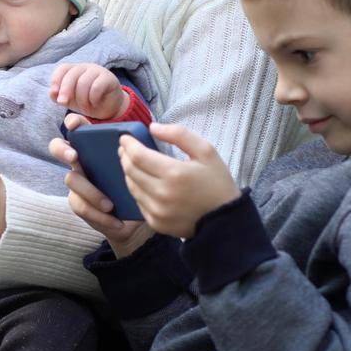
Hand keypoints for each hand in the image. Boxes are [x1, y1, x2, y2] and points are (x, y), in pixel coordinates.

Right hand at [49, 113, 152, 256]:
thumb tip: (151, 134)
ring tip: (109, 205)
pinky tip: (116, 221)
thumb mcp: (140, 165)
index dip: (73, 122)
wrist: (137, 215)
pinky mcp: (78, 201)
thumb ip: (138, 150)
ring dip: (90, 192)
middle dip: (63, 149)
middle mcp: (80, 159)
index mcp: (94, 145)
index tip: (76, 125)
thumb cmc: (138, 182)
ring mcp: (77, 180)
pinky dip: (99, 215)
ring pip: (71, 179)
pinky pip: (80, 205)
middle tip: (74, 156)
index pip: (76, 126)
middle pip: (58, 147)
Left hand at [50, 62, 128, 119]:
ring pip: (83, 82)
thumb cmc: (87, 102)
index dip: (56, 80)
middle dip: (65, 90)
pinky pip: (96, 86)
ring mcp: (97, 71)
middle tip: (63, 103)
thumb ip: (69, 115)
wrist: (109, 106)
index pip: (62, 68)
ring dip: (82, 99)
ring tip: (86, 107)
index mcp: (73, 70)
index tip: (54, 94)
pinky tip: (95, 103)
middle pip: (72, 74)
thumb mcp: (74, 107)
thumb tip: (70, 124)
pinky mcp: (108, 78)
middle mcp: (85, 67)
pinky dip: (93, 98)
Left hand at [120, 122, 240, 238]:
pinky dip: (137, 189)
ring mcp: (157, 211)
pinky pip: (138, 202)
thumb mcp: (206, 151)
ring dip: (129, 172)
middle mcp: (162, 194)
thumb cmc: (217, 182)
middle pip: (130, 170)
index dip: (128, 144)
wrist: (225, 220)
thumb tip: (153, 127)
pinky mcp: (156, 223)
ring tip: (132, 162)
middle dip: (124, 156)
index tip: (125, 137)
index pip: (138, 156)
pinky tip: (142, 182)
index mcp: (174, 174)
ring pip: (131, 186)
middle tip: (125, 148)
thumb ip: (179, 135)